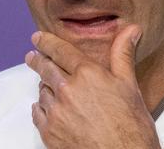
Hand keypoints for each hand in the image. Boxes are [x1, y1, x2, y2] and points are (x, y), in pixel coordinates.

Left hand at [25, 25, 160, 148]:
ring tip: (47, 86)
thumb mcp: (130, 85)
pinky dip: (40, 108)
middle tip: (32, 57)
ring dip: (44, 87)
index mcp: (87, 74)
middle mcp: (67, 90)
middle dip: (37, 60)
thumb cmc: (130, 127)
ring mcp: (56, 112)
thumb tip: (131, 30)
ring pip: (42, 92)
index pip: (60, 50)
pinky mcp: (49, 132)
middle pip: (45, 69)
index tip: (38, 38)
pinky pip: (37, 114)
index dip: (47, 42)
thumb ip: (123, 55)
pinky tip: (44, 108)